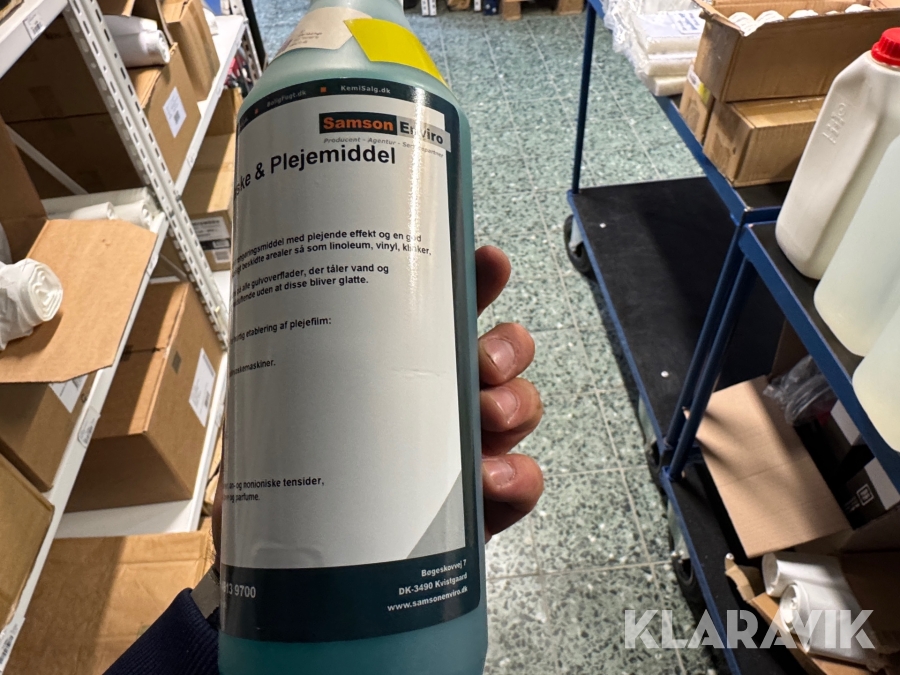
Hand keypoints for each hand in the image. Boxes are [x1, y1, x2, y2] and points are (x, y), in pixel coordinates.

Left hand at [213, 246, 543, 559]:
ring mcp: (462, 451)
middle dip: (505, 347)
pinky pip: (522, 484)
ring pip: (520, 409)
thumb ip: (275, 370)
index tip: (486, 263)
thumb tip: (265, 312)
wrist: (293, 570)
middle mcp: (439, 401)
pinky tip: (490, 478)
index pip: (446, 312)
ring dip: (516, 404)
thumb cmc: (287, 483)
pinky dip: (519, 476)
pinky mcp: (477, 508)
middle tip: (480, 362)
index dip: (477, 280)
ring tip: (485, 419)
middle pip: (501, 355)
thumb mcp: (270, 417)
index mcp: (397, 366)